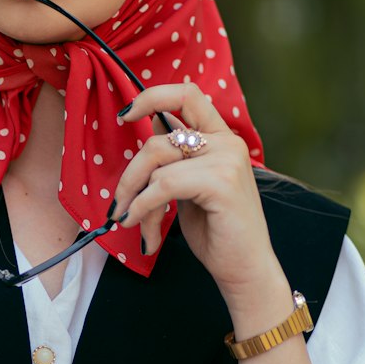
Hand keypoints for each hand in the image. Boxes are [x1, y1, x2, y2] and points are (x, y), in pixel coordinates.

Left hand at [114, 83, 282, 309]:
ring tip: (135, 223)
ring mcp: (227, 159)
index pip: (187, 94)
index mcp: (221, 138)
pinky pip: (163, 185)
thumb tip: (148, 134)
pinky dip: (144, 207)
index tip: (125, 115)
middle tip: (119, 204)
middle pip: (158, 138)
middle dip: (130, 174)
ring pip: (156, 162)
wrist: (245, 269)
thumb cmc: (217, 232)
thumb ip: (176, 160)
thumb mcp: (190, 188)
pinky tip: (143, 229)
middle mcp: (227, 143)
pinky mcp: (221, 181)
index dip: (152, 97)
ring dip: (136, 198)